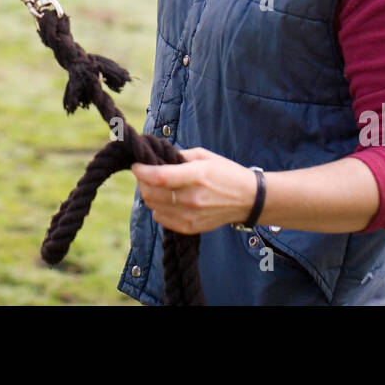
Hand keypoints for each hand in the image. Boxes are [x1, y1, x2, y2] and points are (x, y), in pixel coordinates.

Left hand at [131, 147, 258, 234]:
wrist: (248, 199)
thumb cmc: (226, 173)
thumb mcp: (204, 156)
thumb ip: (179, 156)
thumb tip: (157, 157)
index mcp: (196, 175)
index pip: (159, 177)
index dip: (142, 171)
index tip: (136, 165)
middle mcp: (192, 198)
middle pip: (151, 194)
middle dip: (142, 182)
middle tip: (145, 174)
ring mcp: (191, 215)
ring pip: (153, 207)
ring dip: (149, 195)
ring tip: (156, 186)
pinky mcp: (190, 227)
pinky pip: (162, 219)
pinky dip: (158, 208)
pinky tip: (166, 200)